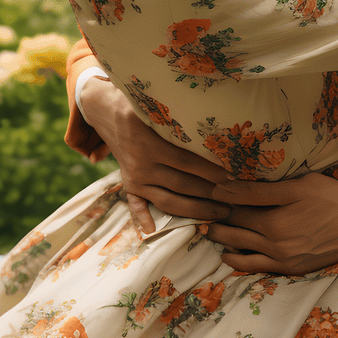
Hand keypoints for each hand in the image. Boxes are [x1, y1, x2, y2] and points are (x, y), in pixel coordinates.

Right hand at [79, 76, 230, 233]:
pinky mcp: (128, 185)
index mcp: (151, 145)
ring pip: (167, 201)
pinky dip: (142, 219)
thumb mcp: (155, 109)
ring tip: (218, 214)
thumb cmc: (138, 106)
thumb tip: (210, 126)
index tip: (231, 177)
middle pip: (181, 185)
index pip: (186, 162)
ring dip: (194, 210)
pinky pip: (136, 205)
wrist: (104, 110)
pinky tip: (153, 231)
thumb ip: (178, 120)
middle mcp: (142, 165)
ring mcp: (135, 178)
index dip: (210, 172)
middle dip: (210, 195)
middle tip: (234, 201)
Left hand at [203, 173, 337, 274]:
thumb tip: (225, 187)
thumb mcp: (296, 185)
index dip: (220, 202)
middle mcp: (272, 245)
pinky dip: (239, 261)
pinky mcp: (290, 269)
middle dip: (217, 221)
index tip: (211, 193)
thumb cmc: (330, 199)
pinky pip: (256, 268)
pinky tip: (230, 254)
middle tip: (207, 211)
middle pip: (233, 232)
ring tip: (213, 230)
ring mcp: (281, 260)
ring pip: (240, 253)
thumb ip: (259, 189)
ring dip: (223, 241)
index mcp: (272, 221)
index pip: (234, 211)